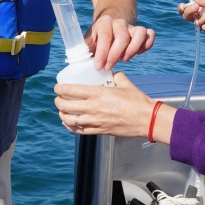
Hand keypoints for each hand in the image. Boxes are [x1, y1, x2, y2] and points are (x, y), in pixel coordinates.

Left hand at [54, 72, 172, 141]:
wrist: (146, 119)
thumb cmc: (137, 101)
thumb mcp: (125, 83)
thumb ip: (116, 77)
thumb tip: (112, 73)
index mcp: (97, 93)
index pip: (70, 90)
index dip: (60, 89)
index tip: (57, 88)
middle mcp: (93, 107)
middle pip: (65, 105)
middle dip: (58, 101)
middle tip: (59, 99)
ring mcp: (95, 121)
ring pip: (69, 119)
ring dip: (62, 114)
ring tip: (62, 111)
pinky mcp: (99, 131)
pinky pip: (79, 130)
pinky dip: (70, 126)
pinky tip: (69, 123)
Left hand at [85, 15, 155, 70]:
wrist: (111, 22)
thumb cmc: (98, 36)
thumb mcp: (89, 40)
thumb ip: (85, 51)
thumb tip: (78, 65)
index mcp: (104, 22)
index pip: (105, 36)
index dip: (102, 52)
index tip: (99, 66)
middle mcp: (120, 22)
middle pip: (123, 36)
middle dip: (115, 55)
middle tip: (108, 68)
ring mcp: (132, 26)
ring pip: (140, 33)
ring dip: (133, 49)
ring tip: (124, 60)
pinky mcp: (142, 31)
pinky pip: (150, 35)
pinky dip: (146, 45)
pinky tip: (137, 54)